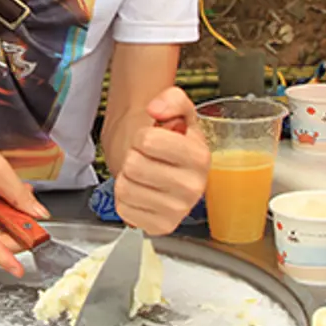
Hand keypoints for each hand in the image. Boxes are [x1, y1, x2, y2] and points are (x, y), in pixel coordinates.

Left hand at [112, 89, 209, 234]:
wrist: (169, 168)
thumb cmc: (174, 142)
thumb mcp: (179, 112)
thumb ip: (171, 98)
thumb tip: (156, 108)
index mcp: (200, 158)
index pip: (148, 141)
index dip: (143, 136)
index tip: (153, 141)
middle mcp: (194, 188)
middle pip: (134, 166)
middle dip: (134, 157)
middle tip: (147, 159)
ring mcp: (178, 211)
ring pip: (125, 188)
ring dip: (128, 178)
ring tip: (144, 176)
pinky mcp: (160, 227)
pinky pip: (124, 208)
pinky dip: (127, 199)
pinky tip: (143, 193)